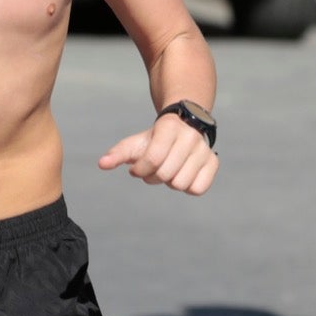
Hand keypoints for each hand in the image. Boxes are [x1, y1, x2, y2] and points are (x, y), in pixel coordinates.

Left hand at [99, 113, 218, 195]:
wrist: (183, 126)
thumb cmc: (154, 139)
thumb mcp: (136, 143)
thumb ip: (118, 153)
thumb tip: (101, 164)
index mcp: (168, 127)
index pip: (153, 159)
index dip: (140, 170)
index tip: (136, 169)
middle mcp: (189, 137)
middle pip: (166, 174)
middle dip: (153, 177)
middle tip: (152, 170)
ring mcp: (203, 150)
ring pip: (181, 184)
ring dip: (169, 183)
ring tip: (167, 170)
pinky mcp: (213, 162)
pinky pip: (198, 189)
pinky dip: (187, 187)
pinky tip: (181, 175)